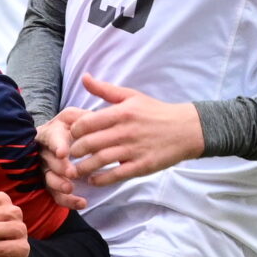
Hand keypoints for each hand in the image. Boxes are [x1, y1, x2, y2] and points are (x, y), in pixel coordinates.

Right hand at [35, 115, 83, 210]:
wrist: (60, 141)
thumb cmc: (70, 127)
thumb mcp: (74, 117)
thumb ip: (83, 117)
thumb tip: (96, 121)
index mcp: (51, 133)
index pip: (51, 138)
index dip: (56, 145)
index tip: (62, 153)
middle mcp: (45, 152)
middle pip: (49, 161)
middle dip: (60, 168)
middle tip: (71, 173)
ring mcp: (47, 170)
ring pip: (49, 179)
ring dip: (59, 185)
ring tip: (70, 189)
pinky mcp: (52, 185)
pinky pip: (57, 196)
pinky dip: (68, 201)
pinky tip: (82, 203)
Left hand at [60, 74, 203, 185]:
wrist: (186, 129)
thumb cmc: (156, 112)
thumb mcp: (131, 96)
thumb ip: (105, 90)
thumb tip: (84, 77)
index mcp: (121, 112)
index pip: (86, 123)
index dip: (73, 132)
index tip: (72, 136)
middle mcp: (126, 131)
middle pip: (88, 143)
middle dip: (74, 151)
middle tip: (69, 155)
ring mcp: (134, 150)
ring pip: (99, 161)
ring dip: (82, 168)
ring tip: (76, 169)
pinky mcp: (142, 166)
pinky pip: (115, 175)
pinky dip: (100, 180)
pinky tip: (93, 179)